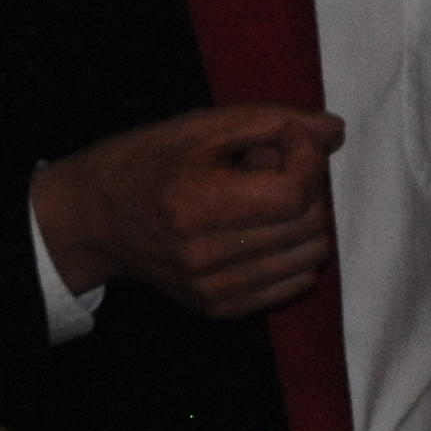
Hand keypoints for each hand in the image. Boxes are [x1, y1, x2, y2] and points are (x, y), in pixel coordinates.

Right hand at [30, 102, 343, 319]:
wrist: (95, 221)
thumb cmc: (147, 161)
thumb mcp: (201, 126)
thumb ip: (272, 122)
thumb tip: (335, 131)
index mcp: (198, 203)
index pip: (295, 192)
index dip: (308, 158)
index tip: (288, 139)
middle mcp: (206, 255)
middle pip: (310, 224)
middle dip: (309, 186)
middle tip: (273, 166)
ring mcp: (214, 289)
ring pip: (310, 256)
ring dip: (307, 220)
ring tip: (267, 198)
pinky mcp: (219, 308)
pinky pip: (293, 284)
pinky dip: (294, 252)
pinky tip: (263, 228)